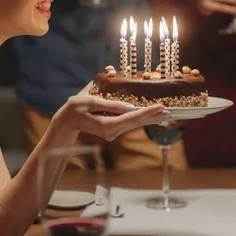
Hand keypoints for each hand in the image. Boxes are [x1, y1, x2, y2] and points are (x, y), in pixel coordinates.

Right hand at [54, 86, 169, 141]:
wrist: (66, 122)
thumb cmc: (75, 109)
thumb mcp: (90, 102)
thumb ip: (110, 104)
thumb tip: (131, 107)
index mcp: (107, 125)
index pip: (132, 118)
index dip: (147, 112)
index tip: (160, 107)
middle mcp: (112, 132)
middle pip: (136, 123)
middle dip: (153, 116)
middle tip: (168, 110)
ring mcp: (112, 133)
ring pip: (135, 124)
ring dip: (149, 118)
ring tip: (164, 113)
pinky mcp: (112, 130)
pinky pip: (129, 124)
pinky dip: (141, 119)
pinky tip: (151, 116)